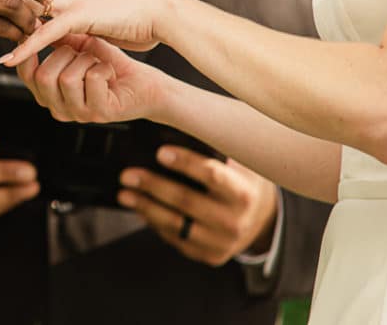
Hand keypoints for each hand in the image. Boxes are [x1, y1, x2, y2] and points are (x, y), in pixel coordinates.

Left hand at [0, 0, 167, 67]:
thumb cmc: (130, 19)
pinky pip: (47, 32)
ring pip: (24, 8)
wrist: (159, 14)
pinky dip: (26, 46)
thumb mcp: (93, 21)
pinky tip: (8, 59)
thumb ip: (72, 25)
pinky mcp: (82, 16)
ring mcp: (70, 2)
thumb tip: (61, 33)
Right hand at [15, 34, 167, 123]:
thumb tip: (33, 22)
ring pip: (67, 78)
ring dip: (87, 60)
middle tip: (84, 53)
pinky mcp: (101, 113)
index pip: (26, 75)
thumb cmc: (113, 66)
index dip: (31, 51)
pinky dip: (105, 68)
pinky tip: (111, 73)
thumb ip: (57, 40)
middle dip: (65, 53)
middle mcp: (60, 108)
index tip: (41, 29)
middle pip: (43, 76)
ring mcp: (80, 114)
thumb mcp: (81, 48)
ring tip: (99, 63)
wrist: (145, 83)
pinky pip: (93, 80)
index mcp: (50, 95)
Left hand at [119, 146, 277, 265]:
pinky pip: (175, 238)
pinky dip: (154, 222)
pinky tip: (140, 208)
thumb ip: (215, 152)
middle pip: (186, 201)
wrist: (262, 220)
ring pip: (175, 224)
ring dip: (145, 207)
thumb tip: (172, 130)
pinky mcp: (208, 255)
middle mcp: (233, 221)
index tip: (160, 152)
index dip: (185, 163)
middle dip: (152, 186)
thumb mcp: (240, 164)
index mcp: (243, 193)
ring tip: (124, 193)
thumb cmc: (242, 181)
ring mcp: (220, 242)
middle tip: (127, 174)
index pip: (212, 175)